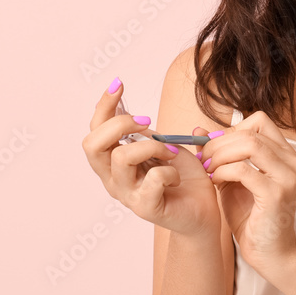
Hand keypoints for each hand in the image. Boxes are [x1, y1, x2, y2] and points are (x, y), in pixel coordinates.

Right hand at [82, 78, 219, 237]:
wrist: (203, 210)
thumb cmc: (183, 177)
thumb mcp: (163, 145)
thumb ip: (146, 131)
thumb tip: (130, 105)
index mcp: (113, 163)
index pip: (94, 131)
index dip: (104, 105)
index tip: (119, 84)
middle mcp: (113, 179)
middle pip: (92, 144)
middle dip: (119, 124)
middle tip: (148, 121)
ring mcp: (127, 195)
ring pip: (121, 158)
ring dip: (153, 147)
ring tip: (171, 152)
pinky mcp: (146, 208)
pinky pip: (153, 179)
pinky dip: (169, 171)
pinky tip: (176, 176)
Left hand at [198, 110, 295, 275]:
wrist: (268, 253)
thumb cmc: (251, 217)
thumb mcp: (233, 179)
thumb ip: (220, 155)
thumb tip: (198, 130)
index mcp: (287, 156)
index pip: (260, 122)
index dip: (231, 130)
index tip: (213, 149)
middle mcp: (293, 162)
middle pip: (252, 131)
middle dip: (220, 143)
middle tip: (203, 160)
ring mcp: (288, 177)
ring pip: (249, 144)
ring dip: (221, 155)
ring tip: (208, 171)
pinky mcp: (276, 194)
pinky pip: (243, 169)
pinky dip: (223, 171)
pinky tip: (215, 182)